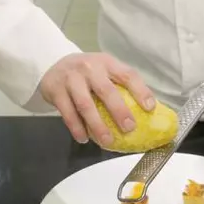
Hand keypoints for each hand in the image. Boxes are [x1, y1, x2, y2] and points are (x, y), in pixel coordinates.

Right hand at [39, 53, 154, 146]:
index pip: (127, 74)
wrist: (53, 65)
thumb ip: (119, 84)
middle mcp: (89, 68)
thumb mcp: (103, 70)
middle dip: (119, 111)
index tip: (150, 108)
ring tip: (108, 141)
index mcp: (107, 62)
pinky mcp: (56, 91)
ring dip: (97, 125)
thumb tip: (145, 111)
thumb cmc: (87, 73)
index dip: (140, 90)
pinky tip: (84, 138)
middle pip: (106, 90)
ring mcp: (71, 78)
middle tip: (129, 128)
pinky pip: (68, 113)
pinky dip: (77, 128)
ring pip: (86, 105)